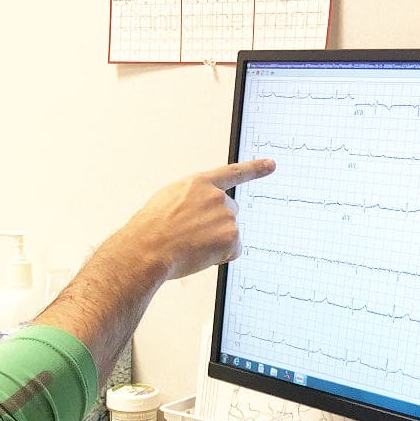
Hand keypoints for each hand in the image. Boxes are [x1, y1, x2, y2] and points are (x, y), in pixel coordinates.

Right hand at [109, 159, 275, 280]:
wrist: (148, 248)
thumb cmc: (150, 229)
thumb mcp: (168, 201)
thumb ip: (191, 199)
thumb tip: (199, 213)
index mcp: (199, 184)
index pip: (232, 173)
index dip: (254, 169)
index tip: (271, 165)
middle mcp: (217, 196)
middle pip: (229, 212)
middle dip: (216, 224)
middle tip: (191, 235)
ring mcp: (226, 216)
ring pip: (229, 233)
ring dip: (215, 242)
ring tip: (190, 245)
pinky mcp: (232, 237)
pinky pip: (233, 251)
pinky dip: (221, 256)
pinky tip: (200, 254)